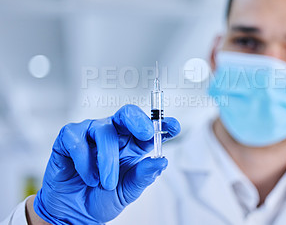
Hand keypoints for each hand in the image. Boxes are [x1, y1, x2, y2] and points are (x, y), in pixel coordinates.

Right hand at [33, 104, 179, 223]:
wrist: (74, 213)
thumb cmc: (102, 197)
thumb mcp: (128, 191)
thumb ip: (143, 176)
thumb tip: (161, 162)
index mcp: (133, 144)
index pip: (150, 128)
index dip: (163, 124)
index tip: (174, 127)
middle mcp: (115, 134)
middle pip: (127, 114)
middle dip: (138, 121)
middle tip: (146, 134)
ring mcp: (91, 133)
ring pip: (104, 131)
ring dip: (107, 160)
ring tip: (106, 183)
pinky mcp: (69, 138)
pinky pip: (78, 140)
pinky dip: (84, 161)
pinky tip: (88, 177)